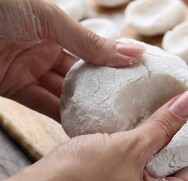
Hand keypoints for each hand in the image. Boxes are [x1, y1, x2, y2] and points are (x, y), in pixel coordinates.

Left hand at [0, 0, 143, 120]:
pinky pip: (42, 104)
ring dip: (83, 107)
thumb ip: (89, 41)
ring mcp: (28, 69)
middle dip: (100, 91)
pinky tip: (81, 124)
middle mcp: (45, 49)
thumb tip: (133, 52)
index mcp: (56, 28)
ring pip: (63, 93)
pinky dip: (60, 115)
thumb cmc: (0, 5)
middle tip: (125, 106)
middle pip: (80, 76)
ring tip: (108, 121)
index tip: (136, 80)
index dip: (113, 65)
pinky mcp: (11, 87)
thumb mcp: (49, 18)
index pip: (92, 51)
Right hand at [0, 91, 187, 180]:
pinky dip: (147, 154)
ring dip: (165, 144)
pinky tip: (142, 132)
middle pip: (186, 170)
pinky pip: (145, 176)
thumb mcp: (128, 148)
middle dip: (187, 138)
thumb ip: (163, 126)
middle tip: (185, 109)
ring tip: (165, 115)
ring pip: (164, 172)